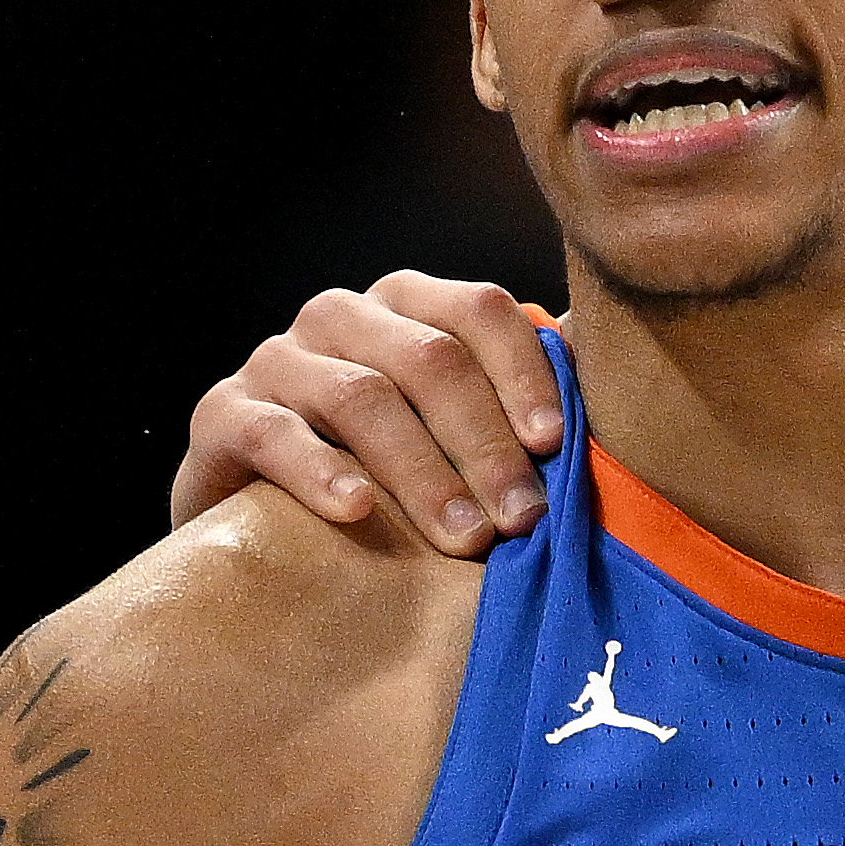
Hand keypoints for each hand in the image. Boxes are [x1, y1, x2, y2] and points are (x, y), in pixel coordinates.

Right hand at [166, 269, 558, 550]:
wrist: (257, 524)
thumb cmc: (385, 479)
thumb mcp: (452, 440)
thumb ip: (520, 410)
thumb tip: (623, 391)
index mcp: (407, 307)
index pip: (477, 310)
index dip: (524, 370)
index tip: (556, 445)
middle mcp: (341, 317)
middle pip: (429, 359)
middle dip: (486, 444)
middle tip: (523, 520)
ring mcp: (277, 360)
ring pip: (361, 397)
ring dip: (424, 473)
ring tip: (465, 538)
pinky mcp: (221, 414)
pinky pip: (273, 434)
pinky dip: (319, 471)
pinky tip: (358, 509)